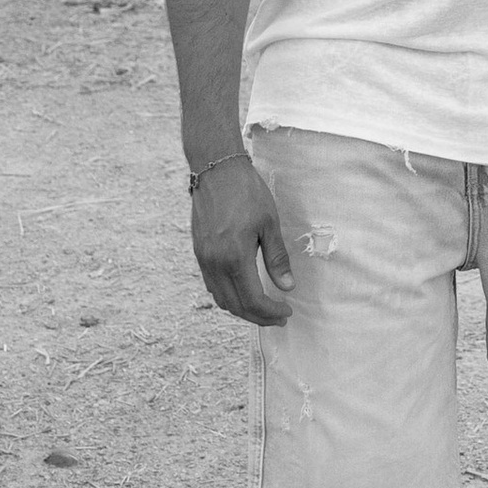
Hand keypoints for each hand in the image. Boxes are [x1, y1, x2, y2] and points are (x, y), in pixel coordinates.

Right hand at [187, 155, 294, 321]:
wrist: (217, 170)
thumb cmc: (247, 192)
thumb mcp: (269, 223)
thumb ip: (277, 258)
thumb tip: (287, 286)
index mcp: (234, 257)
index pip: (253, 300)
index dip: (270, 312)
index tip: (286, 312)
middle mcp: (215, 263)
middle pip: (235, 305)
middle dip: (258, 317)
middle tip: (278, 317)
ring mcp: (203, 259)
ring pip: (221, 299)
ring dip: (242, 309)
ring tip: (264, 308)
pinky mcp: (199, 252)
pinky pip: (212, 285)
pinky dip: (228, 296)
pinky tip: (244, 291)